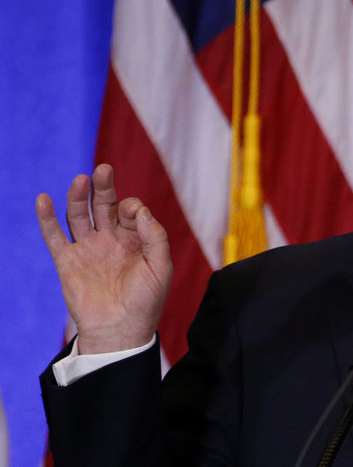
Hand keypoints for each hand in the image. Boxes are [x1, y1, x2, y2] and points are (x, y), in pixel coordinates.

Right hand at [36, 164, 172, 353]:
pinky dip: (47, 218)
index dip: (132, 207)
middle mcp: (110, 239)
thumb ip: (155, 237)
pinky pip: (55, 236)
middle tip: (103, 170)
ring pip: (79, 215)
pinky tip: (43, 200)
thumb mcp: (161, 267)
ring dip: (79, 197)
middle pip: (104, 205)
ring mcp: (88, 248)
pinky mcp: (67, 261)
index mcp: (134, 239)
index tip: (134, 215)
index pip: (130, 211)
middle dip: (104, 187)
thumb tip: (140, 210)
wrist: (121, 330)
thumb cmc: (146, 301)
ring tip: (81, 180)